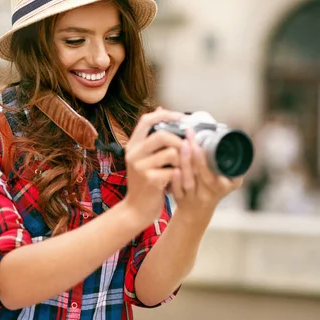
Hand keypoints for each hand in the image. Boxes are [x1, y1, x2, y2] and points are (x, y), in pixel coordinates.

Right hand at [123, 107, 183, 225]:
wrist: (136, 209)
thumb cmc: (144, 183)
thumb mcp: (143, 158)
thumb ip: (151, 138)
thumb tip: (160, 110)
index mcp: (132, 146)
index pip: (147, 120)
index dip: (165, 115)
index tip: (181, 118)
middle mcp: (134, 154)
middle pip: (162, 135)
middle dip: (180, 140)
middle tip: (186, 148)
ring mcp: (141, 167)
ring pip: (172, 152)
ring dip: (182, 160)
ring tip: (180, 168)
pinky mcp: (151, 180)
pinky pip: (175, 170)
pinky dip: (181, 174)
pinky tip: (177, 180)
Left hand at [170, 129, 244, 223]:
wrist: (196, 214)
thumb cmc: (212, 190)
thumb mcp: (230, 181)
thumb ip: (233, 165)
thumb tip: (233, 141)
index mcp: (224, 185)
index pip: (219, 171)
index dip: (210, 158)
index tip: (203, 144)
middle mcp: (210, 192)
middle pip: (204, 174)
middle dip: (198, 155)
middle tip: (190, 136)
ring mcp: (195, 197)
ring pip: (190, 181)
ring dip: (186, 162)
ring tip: (182, 144)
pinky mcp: (182, 200)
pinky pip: (178, 191)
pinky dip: (176, 180)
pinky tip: (173, 168)